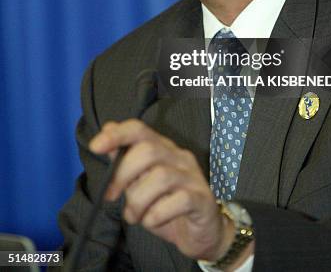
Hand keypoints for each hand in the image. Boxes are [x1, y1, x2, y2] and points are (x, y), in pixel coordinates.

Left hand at [89, 119, 234, 260]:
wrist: (204, 233)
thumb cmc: (168, 207)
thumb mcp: (141, 184)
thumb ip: (125, 161)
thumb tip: (105, 135)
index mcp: (162, 149)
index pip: (139, 129)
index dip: (117, 134)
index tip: (95, 146)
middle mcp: (178, 157)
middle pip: (147, 151)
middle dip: (122, 175)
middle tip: (112, 197)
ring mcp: (192, 176)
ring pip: (160, 177)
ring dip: (138, 201)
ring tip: (134, 216)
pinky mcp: (202, 199)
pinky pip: (179, 200)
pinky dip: (157, 215)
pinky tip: (152, 221)